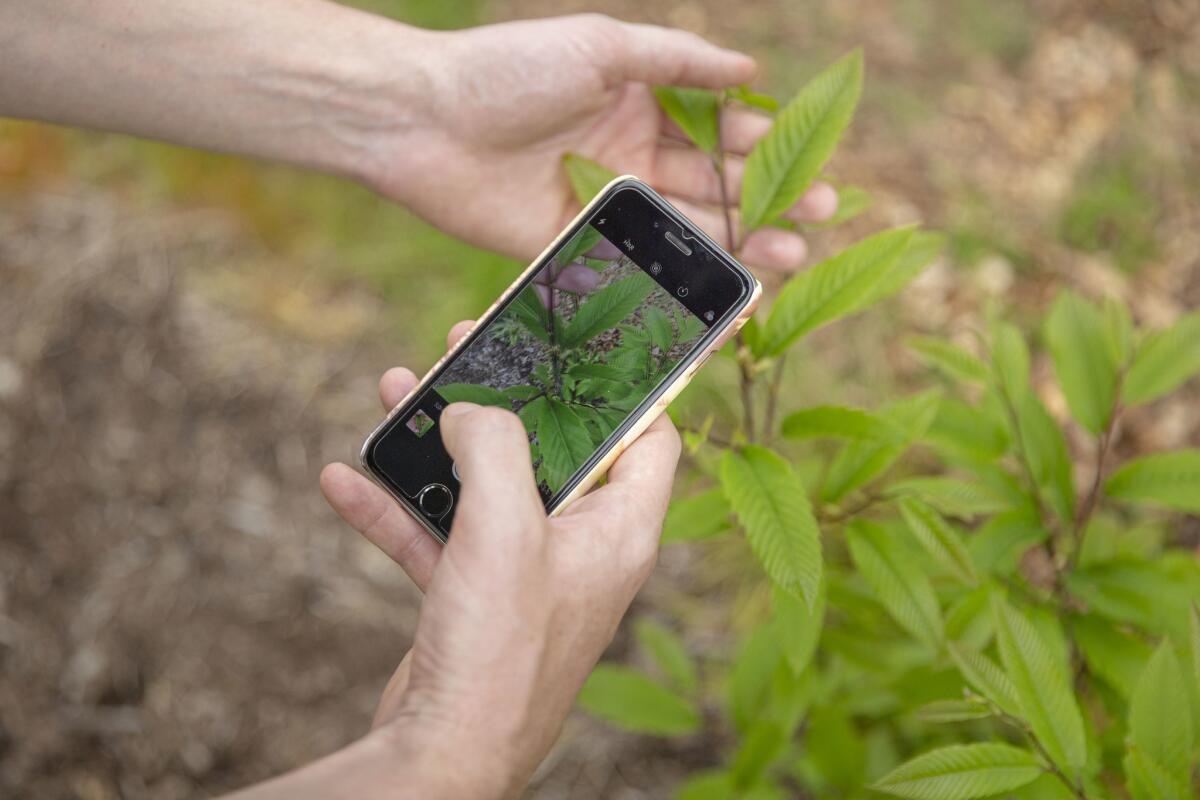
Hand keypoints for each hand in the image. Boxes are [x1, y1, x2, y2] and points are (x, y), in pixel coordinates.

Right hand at [319, 321, 680, 795]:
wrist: (444, 750)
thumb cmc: (499, 650)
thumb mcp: (504, 527)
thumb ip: (493, 445)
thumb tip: (470, 408)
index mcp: (617, 529)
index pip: (650, 438)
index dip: (627, 387)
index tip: (584, 347)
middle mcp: (579, 548)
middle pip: (554, 448)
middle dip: (507, 398)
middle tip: (471, 348)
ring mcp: (525, 573)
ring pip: (487, 484)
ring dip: (440, 442)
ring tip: (398, 391)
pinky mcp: (475, 596)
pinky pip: (439, 534)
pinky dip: (398, 506)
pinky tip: (348, 478)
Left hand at [367, 14, 836, 271]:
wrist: (421, 120)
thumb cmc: (508, 69)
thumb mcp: (601, 46)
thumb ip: (676, 59)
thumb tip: (751, 71)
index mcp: (639, 102)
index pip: (717, 128)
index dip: (766, 146)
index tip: (814, 162)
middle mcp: (627, 156)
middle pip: (710, 185)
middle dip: (767, 199)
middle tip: (820, 216)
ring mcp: (600, 205)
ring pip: (681, 230)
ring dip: (736, 243)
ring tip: (788, 256)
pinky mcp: (569, 248)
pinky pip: (631, 266)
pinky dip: (674, 280)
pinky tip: (716, 289)